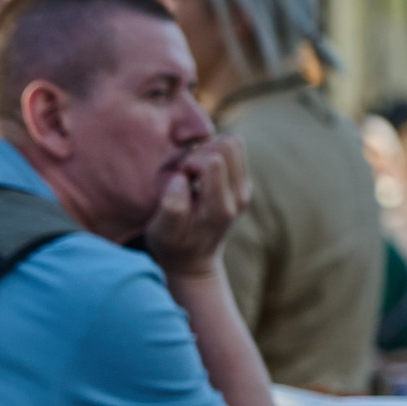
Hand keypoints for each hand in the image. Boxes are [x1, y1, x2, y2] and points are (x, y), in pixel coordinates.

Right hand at [143, 135, 250, 278]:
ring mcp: (244, 189)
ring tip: (192, 168)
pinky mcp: (243, 183)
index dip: (190, 160)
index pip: (214, 161)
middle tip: (185, 169)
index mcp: (221, 208)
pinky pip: (234, 151)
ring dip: (208, 148)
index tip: (177, 176)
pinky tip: (199, 171)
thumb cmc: (172, 245)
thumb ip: (171, 207)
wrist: (194, 261)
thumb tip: (180, 178)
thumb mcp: (162, 233)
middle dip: (201, 149)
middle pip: (229, 145)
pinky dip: (214, 152)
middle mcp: (239, 196)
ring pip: (234, 144)